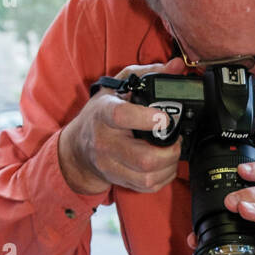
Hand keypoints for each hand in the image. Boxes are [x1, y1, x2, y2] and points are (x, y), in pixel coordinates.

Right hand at [58, 60, 187, 195]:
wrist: (79, 148)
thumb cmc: (101, 115)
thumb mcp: (118, 87)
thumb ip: (148, 74)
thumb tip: (176, 66)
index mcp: (104, 113)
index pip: (122, 116)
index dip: (148, 119)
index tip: (165, 117)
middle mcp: (105, 142)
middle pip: (143, 158)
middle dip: (170, 151)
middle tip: (175, 140)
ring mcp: (110, 165)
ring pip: (148, 177)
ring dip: (169, 166)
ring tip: (172, 152)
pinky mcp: (118, 180)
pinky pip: (147, 187)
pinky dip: (163, 178)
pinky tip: (165, 165)